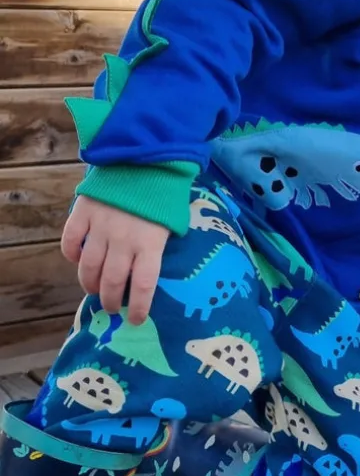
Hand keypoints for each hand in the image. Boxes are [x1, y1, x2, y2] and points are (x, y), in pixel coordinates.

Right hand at [61, 195, 169, 323]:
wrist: (144, 156)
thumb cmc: (164, 192)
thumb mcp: (173, 221)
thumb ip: (161, 244)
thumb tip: (153, 266)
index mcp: (151, 243)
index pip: (144, 285)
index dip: (139, 307)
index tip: (136, 320)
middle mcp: (125, 240)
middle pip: (113, 281)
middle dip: (111, 300)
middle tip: (112, 307)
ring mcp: (101, 227)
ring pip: (89, 267)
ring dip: (90, 284)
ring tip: (94, 290)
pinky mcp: (84, 213)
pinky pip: (71, 240)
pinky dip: (70, 254)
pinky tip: (75, 261)